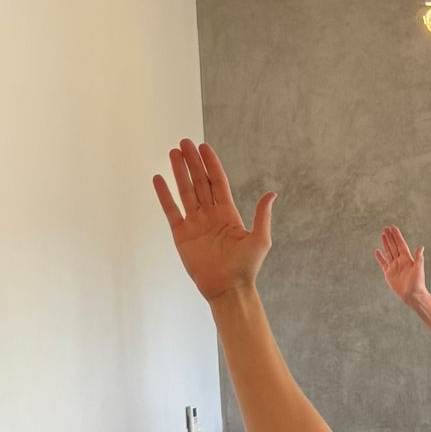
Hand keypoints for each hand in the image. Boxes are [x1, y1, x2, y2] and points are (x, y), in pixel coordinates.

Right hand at [152, 139, 273, 302]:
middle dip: (192, 162)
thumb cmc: (246, 268)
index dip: (211, 164)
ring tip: (173, 152)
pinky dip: (164, 195)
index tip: (203, 147)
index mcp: (228, 214)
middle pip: (199, 182)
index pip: (217, 182)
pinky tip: (159, 178)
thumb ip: (262, 215)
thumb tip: (271, 194)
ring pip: (185, 191)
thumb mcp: (260, 240)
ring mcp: (195, 223)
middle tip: (184, 142)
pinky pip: (171, 210)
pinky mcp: (182, 234)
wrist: (228, 289)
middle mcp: (210, 215)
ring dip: (179, 172)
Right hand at [376, 226, 427, 306]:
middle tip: (385, 228)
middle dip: (389, 237)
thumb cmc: (417, 284)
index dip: (397, 236)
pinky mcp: (389, 274)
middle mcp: (400, 261)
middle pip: (393, 246)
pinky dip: (380, 257)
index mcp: (407, 259)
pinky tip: (377, 252)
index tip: (393, 227)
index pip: (400, 244)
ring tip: (382, 235)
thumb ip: (418, 258)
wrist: (412, 296)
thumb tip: (421, 247)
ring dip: (385, 244)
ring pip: (388, 252)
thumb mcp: (418, 269)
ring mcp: (394, 267)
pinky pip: (383, 264)